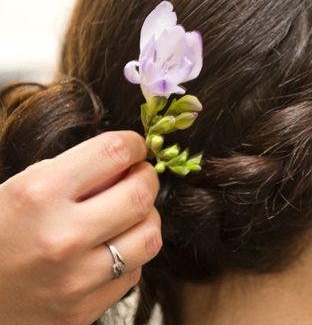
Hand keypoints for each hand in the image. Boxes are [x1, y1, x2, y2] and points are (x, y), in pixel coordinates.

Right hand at [0, 131, 160, 324]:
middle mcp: (61, 237)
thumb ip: (75, 171)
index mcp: (39, 194)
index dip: (134, 144)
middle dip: (147, 178)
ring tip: (129, 215)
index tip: (136, 148)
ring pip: (149, 237)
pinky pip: (132, 274)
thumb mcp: (21, 188)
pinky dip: (128, 257)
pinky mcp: (81, 311)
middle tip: (139, 176)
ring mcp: (74, 280)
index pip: (114, 153)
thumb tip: (129, 161)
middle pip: (141, 195)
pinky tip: (109, 250)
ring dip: (146, 219)